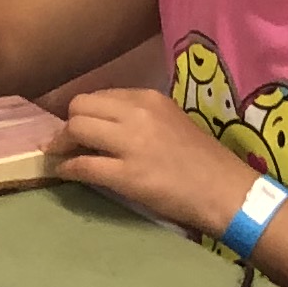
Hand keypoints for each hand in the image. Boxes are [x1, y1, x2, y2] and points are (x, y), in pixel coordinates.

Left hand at [58, 85, 264, 236]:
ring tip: (61, 156)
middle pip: (80, 106)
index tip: (80, 127)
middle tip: (64, 142)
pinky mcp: (127, 175)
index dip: (84, 112)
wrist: (226, 191)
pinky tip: (66, 174)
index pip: (100, 96)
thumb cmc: (204, 161)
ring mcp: (131, 143)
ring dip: (61, 144)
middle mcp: (138, 113)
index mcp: (149, 97)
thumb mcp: (171, 121)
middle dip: (68, 125)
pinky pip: (82, 165)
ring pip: (76, 129)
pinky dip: (67, 169)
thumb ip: (139, 118)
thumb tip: (105, 125)